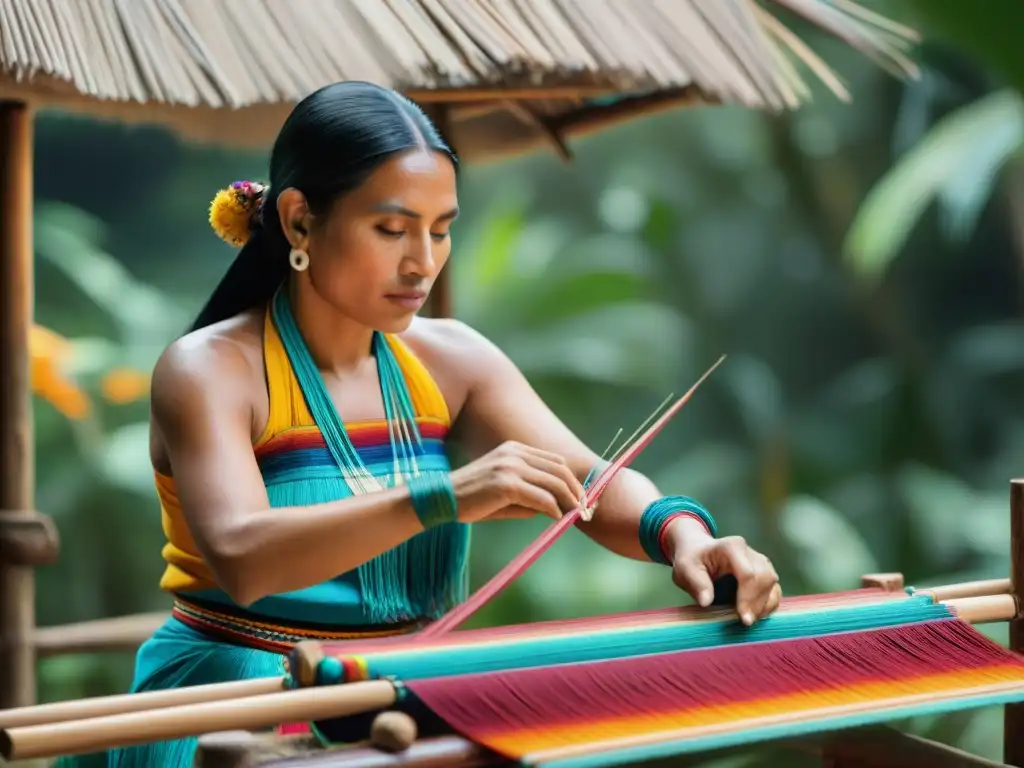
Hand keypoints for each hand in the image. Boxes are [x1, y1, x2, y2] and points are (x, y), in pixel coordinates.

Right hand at [449, 441, 585, 522]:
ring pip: (554, 484)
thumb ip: (529, 493)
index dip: (572, 479)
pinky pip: (541, 498)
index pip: (555, 461)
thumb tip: (556, 507)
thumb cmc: (472, 499)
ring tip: (576, 516)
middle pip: (560, 471)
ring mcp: (511, 467)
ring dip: (570, 501)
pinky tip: (557, 519)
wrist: (442, 499)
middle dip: (577, 491)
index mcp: (515, 449)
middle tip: (586, 509)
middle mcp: (515, 453)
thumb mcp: (503, 489)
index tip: (581, 497)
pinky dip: (554, 509)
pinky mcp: (506, 484)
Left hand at [665, 517, 780, 625]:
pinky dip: (769, 603)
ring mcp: (759, 561)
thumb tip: (706, 601)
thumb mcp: (685, 569)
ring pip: (773, 583)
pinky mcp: (764, 572)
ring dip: (765, 604)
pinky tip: (756, 614)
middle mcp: (749, 552)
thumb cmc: (692, 560)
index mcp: (731, 547)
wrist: (698, 552)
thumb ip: (696, 583)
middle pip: (765, 577)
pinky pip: (774, 589)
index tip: (743, 618)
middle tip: (746, 621)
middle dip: (758, 603)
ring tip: (749, 618)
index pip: (748, 573)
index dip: (748, 597)